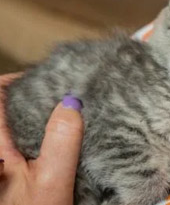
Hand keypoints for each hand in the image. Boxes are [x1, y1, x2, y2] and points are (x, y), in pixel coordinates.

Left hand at [0, 73, 83, 204]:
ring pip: (17, 126)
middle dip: (33, 96)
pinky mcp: (14, 174)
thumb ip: (61, 140)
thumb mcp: (52, 182)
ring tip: (66, 109)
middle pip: (7, 110)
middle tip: (63, 91)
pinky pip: (24, 143)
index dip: (15, 81)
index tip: (44, 77)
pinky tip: (61, 138)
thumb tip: (72, 102)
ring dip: (38, 115)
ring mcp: (6, 163)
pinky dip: (40, 133)